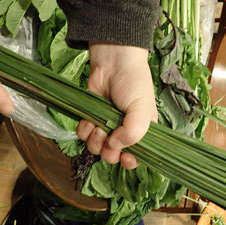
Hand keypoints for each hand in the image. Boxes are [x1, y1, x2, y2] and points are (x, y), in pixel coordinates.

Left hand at [77, 42, 157, 169]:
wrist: (113, 63)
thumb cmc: (134, 84)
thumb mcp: (142, 110)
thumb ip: (133, 133)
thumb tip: (115, 146)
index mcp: (142, 132)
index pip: (137, 157)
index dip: (130, 162)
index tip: (126, 158)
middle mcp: (124, 132)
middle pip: (113, 156)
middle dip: (109, 152)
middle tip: (109, 140)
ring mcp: (106, 126)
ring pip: (96, 148)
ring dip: (95, 141)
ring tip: (99, 126)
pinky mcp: (91, 118)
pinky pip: (83, 135)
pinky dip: (84, 130)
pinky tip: (89, 120)